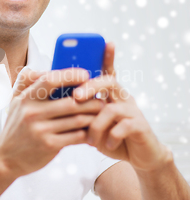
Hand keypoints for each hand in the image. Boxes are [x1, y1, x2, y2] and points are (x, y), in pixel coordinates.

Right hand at [0, 67, 103, 177]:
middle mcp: (32, 113)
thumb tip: (47, 68)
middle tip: (100, 99)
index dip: (70, 75)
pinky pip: (75, 136)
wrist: (5, 159)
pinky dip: (86, 133)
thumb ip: (27, 84)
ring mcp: (40, 130)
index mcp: (25, 99)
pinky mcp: (49, 146)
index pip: (50, 80)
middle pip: (71, 102)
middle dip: (90, 101)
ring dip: (92, 117)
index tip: (85, 75)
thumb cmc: (15, 128)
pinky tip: (91, 131)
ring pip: (77, 120)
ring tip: (100, 114)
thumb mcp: (15, 103)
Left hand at [73, 42, 170, 171]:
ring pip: (111, 108)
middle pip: (108, 82)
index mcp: (112, 95)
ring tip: (90, 139)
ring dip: (96, 125)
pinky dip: (110, 136)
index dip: (108, 57)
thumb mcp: (93, 125)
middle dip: (90, 87)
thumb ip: (83, 114)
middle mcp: (123, 99)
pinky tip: (105, 144)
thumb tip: (59, 104)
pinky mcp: (140, 127)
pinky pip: (123, 126)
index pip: (109, 72)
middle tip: (76, 97)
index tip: (106, 42)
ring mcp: (133, 111)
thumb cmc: (111, 137)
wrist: (139, 157)